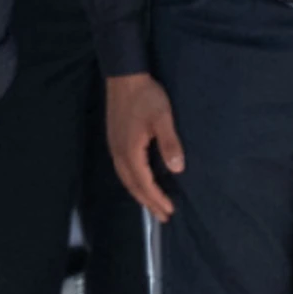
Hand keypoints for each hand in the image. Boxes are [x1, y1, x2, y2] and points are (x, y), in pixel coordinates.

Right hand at [106, 73, 184, 222]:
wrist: (124, 77)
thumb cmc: (146, 96)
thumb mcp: (163, 118)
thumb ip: (169, 143)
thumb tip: (177, 169)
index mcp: (130, 152)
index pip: (144, 183)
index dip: (156, 198)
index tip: (169, 211)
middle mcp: (118, 154)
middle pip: (133, 186)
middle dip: (148, 202)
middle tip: (163, 216)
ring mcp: (114, 148)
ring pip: (126, 179)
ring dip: (140, 193)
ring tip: (153, 204)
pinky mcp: (115, 141)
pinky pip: (123, 170)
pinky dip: (133, 182)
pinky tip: (140, 181)